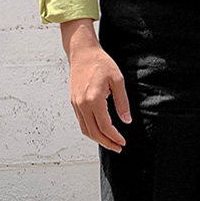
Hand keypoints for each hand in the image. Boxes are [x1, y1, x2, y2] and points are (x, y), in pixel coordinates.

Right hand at [65, 32, 131, 152]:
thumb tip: (126, 120)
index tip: (123, 142)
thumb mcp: (117, 80)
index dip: (115, 137)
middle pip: (94, 132)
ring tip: (109, 143)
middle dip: (107, 143)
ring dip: (97, 139)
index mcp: (94, 99)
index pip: (105, 126)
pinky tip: (99, 131)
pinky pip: (81, 122)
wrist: (82, 53)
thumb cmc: (100, 63)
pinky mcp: (74, 102)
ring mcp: (76, 104)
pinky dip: (90, 130)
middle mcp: (82, 104)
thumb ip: (122, 102)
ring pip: (85, 129)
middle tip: (118, 148)